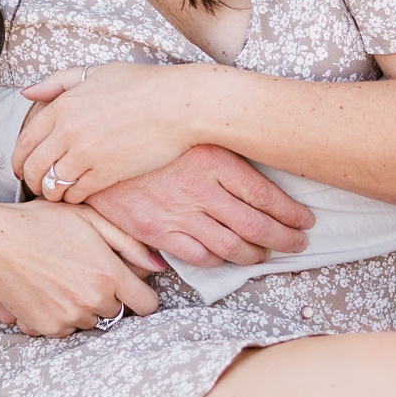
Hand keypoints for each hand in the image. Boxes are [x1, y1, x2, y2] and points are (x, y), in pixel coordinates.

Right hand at [0, 201, 162, 337]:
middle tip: (85, 274)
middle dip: (109, 297)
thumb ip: (128, 243)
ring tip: (63, 280)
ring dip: (85, 307)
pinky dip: (62, 315)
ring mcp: (71, 317)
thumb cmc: (40, 224)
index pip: (147, 305)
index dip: (140, 295)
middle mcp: (94, 301)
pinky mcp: (49, 328)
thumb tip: (158, 266)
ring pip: (92, 321)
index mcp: (109, 274)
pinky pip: (68, 329)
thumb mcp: (88, 219)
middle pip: (118, 313)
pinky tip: (48, 292)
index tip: (130, 287)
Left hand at [12, 62, 212, 204]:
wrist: (179, 104)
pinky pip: (76, 193)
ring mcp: (86, 153)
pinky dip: (72, 197)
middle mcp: (68, 130)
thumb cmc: (143, 85)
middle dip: (30, 180)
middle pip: (33, 166)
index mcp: (63, 105)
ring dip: (51, 192)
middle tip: (37, 185)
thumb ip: (58, 83)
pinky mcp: (107, 172)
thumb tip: (28, 93)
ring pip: (51, 183)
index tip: (23, 168)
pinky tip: (77, 195)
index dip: (19, 159)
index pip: (25, 140)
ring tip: (57, 194)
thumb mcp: (95, 73)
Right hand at [87, 146, 314, 267]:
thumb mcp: (186, 135)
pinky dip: (220, 261)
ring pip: (233, 245)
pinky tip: (229, 259)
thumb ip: (219, 156)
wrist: (91, 152)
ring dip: (256, 255)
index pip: (265, 193)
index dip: (290, 212)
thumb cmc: (144, 138)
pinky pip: (200, 255)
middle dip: (284, 238)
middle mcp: (201, 187)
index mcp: (213, 158)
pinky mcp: (158, 230)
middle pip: (257, 224)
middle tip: (299, 243)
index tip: (305, 220)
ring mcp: (180, 212)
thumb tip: (254, 177)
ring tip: (268, 255)